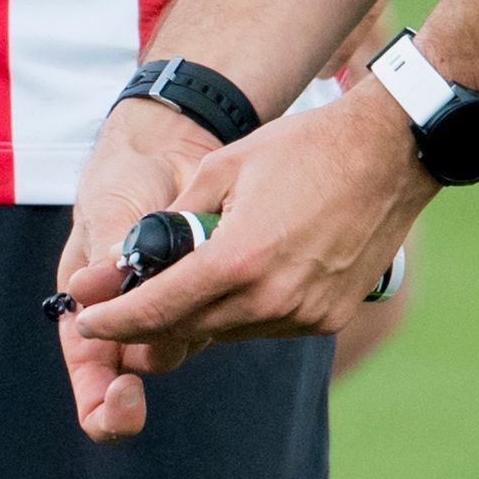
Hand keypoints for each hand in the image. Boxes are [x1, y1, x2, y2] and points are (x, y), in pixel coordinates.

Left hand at [66, 84, 431, 440]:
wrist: (392, 152)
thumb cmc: (304, 148)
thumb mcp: (223, 168)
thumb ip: (174, 221)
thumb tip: (128, 261)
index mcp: (240, 260)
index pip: (158, 309)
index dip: (114, 320)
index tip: (86, 322)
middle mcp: (272, 299)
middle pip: (187, 328)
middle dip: (149, 320)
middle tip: (120, 306)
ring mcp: (304, 315)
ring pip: (225, 330)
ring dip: (198, 313)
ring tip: (187, 278)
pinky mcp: (327, 318)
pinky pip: (264, 326)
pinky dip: (241, 309)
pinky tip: (241, 277)